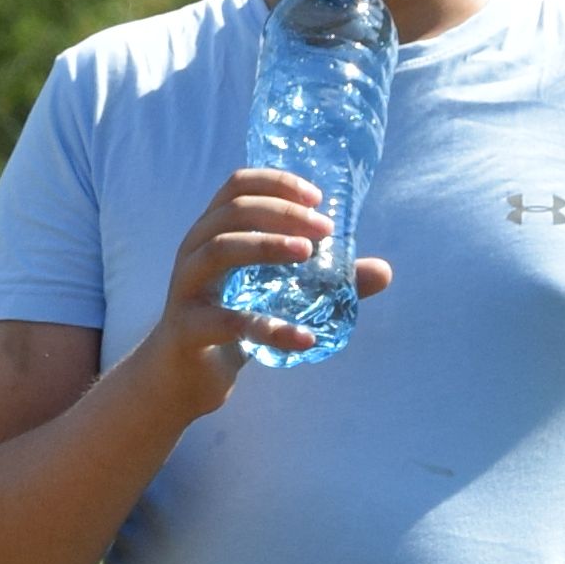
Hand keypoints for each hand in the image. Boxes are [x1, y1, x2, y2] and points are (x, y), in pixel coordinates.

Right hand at [125, 168, 387, 427]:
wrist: (180, 380)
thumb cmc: (228, 326)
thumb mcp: (276, 298)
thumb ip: (326, 283)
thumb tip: (384, 271)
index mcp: (212, 234)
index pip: (237, 187)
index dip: (277, 182)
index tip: (318, 197)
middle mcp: (193, 252)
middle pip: (231, 212)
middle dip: (281, 212)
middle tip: (324, 229)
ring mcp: (185, 289)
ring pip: (218, 249)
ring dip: (265, 245)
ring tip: (307, 255)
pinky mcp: (187, 329)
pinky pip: (227, 321)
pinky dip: (269, 327)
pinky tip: (305, 337)